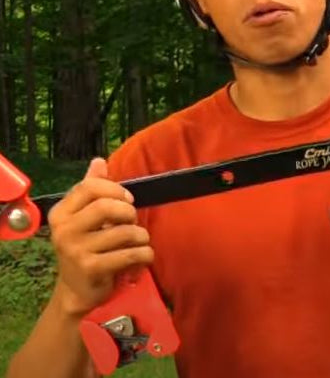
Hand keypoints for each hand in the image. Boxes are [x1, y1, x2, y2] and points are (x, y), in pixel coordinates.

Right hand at [48, 158, 153, 315]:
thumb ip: (92, 188)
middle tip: (133, 221)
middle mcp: (64, 230)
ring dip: (141, 235)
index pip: (89, 186)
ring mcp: (76, 251)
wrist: (76, 291)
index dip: (114, 189)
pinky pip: (130, 254)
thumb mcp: (84, 217)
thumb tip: (99, 160)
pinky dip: (145, 254)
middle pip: (105, 206)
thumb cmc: (85, 247)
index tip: (128, 199)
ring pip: (123, 232)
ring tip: (140, 241)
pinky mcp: (91, 269)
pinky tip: (144, 256)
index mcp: (61, 213)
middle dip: (128, 212)